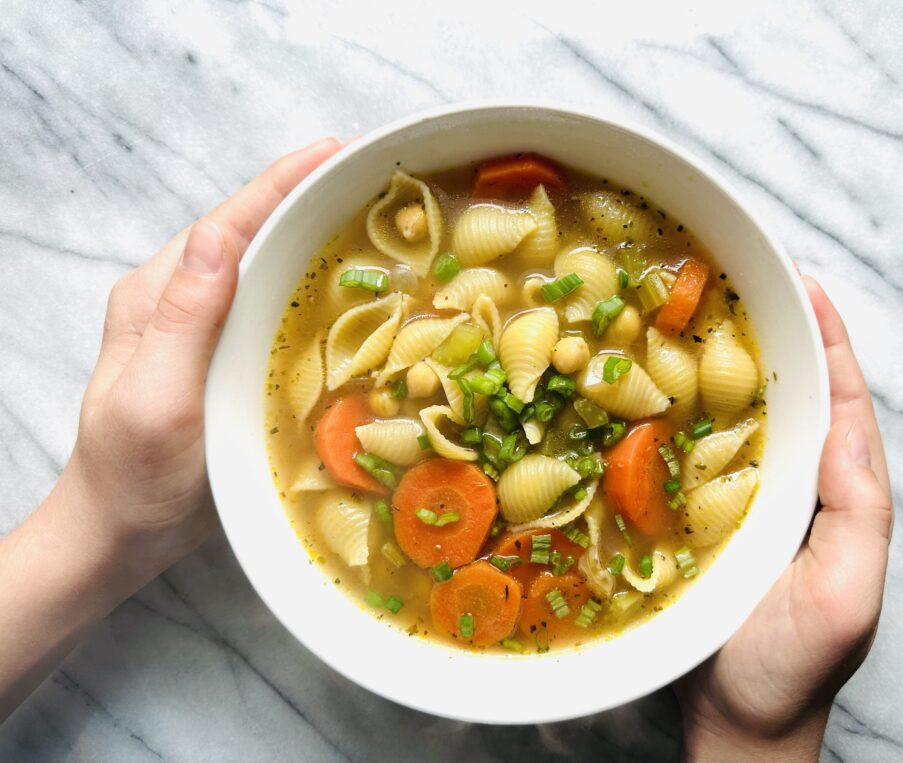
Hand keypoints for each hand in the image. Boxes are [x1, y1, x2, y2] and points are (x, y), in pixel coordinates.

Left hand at [65, 136, 342, 573]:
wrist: (122, 534)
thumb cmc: (133, 476)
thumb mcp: (155, 396)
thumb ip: (185, 316)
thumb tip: (222, 234)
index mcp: (159, 297)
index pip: (229, 224)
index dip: (283, 183)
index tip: (338, 149)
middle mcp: (183, 303)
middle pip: (250, 233)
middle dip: (308, 197)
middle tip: (372, 174)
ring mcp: (206, 331)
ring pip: (265, 267)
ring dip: (313, 236)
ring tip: (373, 215)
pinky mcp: (227, 358)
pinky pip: (274, 306)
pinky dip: (310, 285)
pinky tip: (347, 287)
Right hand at [675, 276, 892, 761]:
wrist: (736, 719)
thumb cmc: (792, 666)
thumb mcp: (847, 596)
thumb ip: (857, 513)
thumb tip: (843, 428)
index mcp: (841, 498)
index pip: (844, 404)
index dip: (831, 341)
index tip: (806, 284)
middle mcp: (798, 489)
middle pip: (796, 396)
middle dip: (779, 336)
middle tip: (746, 280)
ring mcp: (748, 502)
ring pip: (745, 418)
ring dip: (727, 365)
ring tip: (697, 314)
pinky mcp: (701, 518)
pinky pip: (695, 452)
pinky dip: (681, 413)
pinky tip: (652, 388)